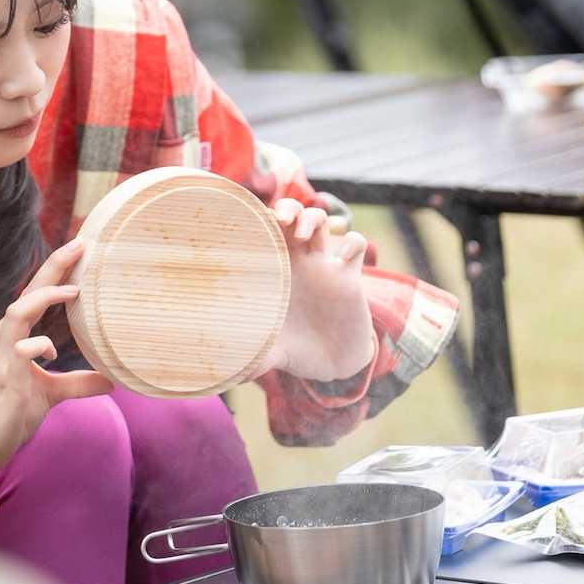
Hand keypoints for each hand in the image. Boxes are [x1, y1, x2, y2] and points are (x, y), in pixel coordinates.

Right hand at [0, 239, 113, 499]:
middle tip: (80, 244)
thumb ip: (77, 382)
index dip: (54, 271)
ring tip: (74, 290)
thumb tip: (112, 379)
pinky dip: (41, 345)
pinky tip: (53, 351)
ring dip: (45, 297)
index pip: (32, 294)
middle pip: (26, 292)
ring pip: (18, 311)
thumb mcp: (49, 393)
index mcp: (9, 335)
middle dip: (53, 267)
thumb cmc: (8, 415)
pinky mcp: (2, 376)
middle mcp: (1, 338)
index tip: (79, 249)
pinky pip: (21, 349)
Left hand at [253, 198, 376, 382]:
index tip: (250, 224)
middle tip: (278, 220)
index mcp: (275, 272)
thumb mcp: (272, 353)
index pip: (265, 233)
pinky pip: (356, 246)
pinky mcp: (350, 278)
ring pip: (320, 221)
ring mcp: (324, 267)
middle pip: (293, 215)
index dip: (259, 222)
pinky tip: (342, 259)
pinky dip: (352, 244)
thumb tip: (227, 376)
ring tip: (302, 235)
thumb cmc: (297, 351)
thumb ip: (252, 359)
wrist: (332, 365)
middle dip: (287, 208)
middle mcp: (298, 263)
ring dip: (312, 218)